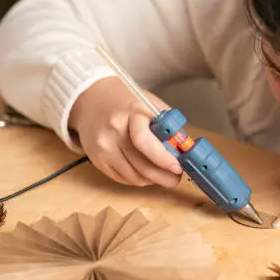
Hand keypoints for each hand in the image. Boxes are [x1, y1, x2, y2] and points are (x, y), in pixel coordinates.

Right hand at [68, 76, 182, 186]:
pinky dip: (138, 179)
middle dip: (165, 177)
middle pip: (142, 167)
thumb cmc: (129, 104)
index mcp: (132, 113)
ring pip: (134, 178)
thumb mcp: (152, 106)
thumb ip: (170, 128)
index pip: (145, 142)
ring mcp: (103, 147)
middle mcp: (113, 131)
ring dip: (153, 180)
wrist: (93, 99)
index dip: (164, 159)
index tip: (178, 167)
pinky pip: (123, 179)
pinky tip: (144, 170)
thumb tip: (186, 152)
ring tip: (161, 172)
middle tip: (176, 178)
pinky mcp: (97, 160)